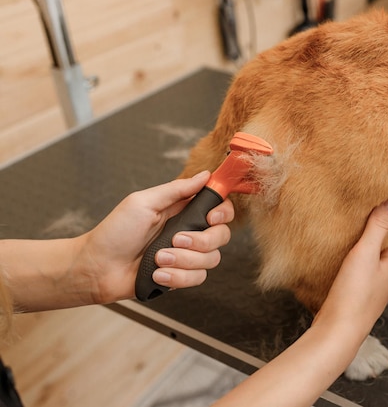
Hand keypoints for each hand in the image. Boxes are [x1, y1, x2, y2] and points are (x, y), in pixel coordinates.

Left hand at [79, 171, 233, 303]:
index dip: (223, 212)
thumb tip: (205, 175)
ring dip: (184, 261)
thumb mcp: (143, 202)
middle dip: (202, 241)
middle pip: (221, 235)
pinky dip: (177, 277)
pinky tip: (157, 274)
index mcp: (182, 211)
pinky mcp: (181, 277)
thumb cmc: (114, 232)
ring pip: (211, 259)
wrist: (96, 268)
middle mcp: (189, 232)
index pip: (219, 208)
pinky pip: (197, 278)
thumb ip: (177, 189)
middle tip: (176, 240)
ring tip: (158, 259)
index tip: (211, 217)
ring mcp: (186, 256)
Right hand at [314, 200, 387, 337]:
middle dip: (372, 233)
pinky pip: (359, 273)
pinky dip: (352, 263)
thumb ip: (379, 226)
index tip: (377, 203)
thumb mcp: (366, 253)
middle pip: (383, 248)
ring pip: (370, 262)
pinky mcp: (358, 297)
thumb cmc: (354, 293)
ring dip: (361, 249)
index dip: (387, 219)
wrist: (338, 331)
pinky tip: (339, 258)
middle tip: (358, 215)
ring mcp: (374, 289)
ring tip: (347, 233)